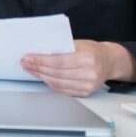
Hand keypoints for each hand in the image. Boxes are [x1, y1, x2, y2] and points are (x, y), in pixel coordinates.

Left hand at [21, 40, 135, 96]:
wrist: (109, 61)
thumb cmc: (92, 50)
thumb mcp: (78, 43)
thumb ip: (61, 48)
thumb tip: (38, 51)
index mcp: (87, 58)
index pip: (58, 62)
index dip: (40, 61)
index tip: (28, 58)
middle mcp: (89, 73)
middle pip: (56, 73)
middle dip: (37, 68)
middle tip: (25, 63)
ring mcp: (88, 85)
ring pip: (57, 83)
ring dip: (41, 76)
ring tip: (30, 69)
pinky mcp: (86, 92)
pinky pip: (62, 89)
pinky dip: (50, 83)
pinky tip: (42, 76)